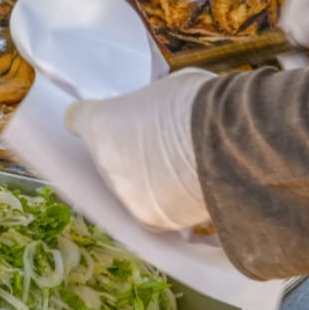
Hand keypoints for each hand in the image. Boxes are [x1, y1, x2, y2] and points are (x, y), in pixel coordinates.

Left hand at [64, 69, 214, 230]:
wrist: (231, 142)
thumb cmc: (201, 104)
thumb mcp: (167, 90)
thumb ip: (149, 109)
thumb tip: (154, 116)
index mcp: (101, 124)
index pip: (77, 121)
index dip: (92, 120)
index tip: (105, 120)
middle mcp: (105, 164)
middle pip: (108, 159)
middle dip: (129, 154)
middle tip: (161, 145)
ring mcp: (126, 196)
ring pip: (131, 187)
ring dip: (149, 180)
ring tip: (184, 167)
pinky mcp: (152, 219)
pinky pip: (155, 208)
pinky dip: (170, 201)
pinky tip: (193, 185)